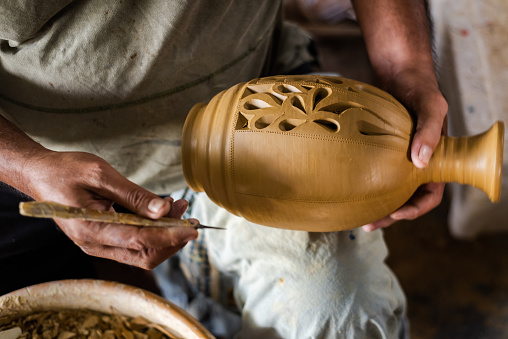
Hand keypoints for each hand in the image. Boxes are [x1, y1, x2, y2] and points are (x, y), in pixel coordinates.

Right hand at [22, 151, 197, 268]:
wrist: (40, 174)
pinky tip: (162, 212)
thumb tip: (164, 210)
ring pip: (141, 252)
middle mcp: (94, 244)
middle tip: (188, 214)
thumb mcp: (101, 175)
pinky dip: (152, 231)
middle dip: (172, 238)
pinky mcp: (102, 239)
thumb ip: (134, 196)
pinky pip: (133, 244)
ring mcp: (98, 244)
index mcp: (91, 229)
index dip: (171, 236)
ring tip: (178, 208)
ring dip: (164, 234)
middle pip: (145, 254)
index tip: (193, 229)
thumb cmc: (66, 171)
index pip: (141, 240)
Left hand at [363, 68, 447, 231]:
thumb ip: (429, 131)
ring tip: (358, 215)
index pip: (432, 194)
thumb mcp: (430, 106)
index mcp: (436, 159)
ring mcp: (398, 158)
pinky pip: (376, 172)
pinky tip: (350, 190)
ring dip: (377, 203)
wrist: (399, 72)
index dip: (417, 208)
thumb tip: (420, 162)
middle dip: (391, 214)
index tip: (398, 213)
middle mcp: (416, 162)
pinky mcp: (382, 151)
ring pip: (390, 189)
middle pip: (407, 198)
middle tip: (370, 224)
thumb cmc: (420, 87)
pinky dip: (367, 184)